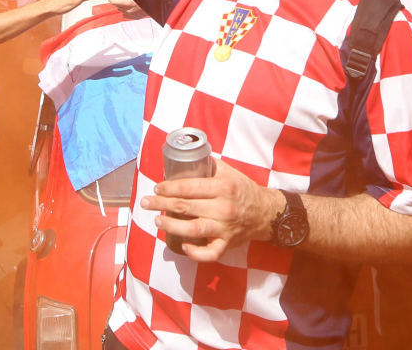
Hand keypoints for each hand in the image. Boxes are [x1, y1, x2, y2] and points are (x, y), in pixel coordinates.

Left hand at [107, 0, 146, 18]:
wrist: (157, 3)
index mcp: (128, 3)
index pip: (113, 1)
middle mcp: (129, 10)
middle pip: (115, 5)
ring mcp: (132, 15)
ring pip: (120, 10)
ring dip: (119, 4)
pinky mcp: (135, 17)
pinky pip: (125, 14)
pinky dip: (124, 10)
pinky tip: (128, 5)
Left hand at [141, 158, 284, 262]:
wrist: (266, 212)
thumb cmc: (242, 189)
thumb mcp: (228, 171)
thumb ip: (207, 165)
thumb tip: (182, 158)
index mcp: (222, 187)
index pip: (188, 187)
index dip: (168, 188)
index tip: (156, 188)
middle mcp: (223, 208)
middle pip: (185, 207)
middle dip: (161, 204)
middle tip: (146, 202)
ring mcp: (225, 228)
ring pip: (192, 230)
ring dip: (171, 225)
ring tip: (157, 221)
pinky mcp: (227, 244)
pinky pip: (210, 253)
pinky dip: (195, 253)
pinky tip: (183, 247)